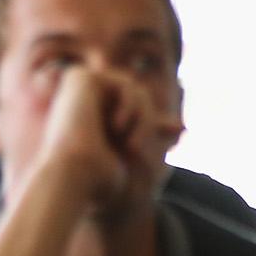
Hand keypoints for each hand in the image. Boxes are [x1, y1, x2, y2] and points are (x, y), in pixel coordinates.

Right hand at [36, 67, 181, 209]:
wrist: (72, 177)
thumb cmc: (98, 178)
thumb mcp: (134, 153)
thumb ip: (152, 134)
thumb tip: (182, 127)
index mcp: (86, 119)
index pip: (132, 112)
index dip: (154, 124)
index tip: (179, 131)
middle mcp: (79, 101)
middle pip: (136, 99)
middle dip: (149, 123)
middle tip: (142, 147)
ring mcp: (78, 88)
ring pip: (135, 91)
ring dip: (143, 119)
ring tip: (132, 146)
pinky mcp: (79, 77)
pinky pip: (126, 84)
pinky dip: (132, 107)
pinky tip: (118, 127)